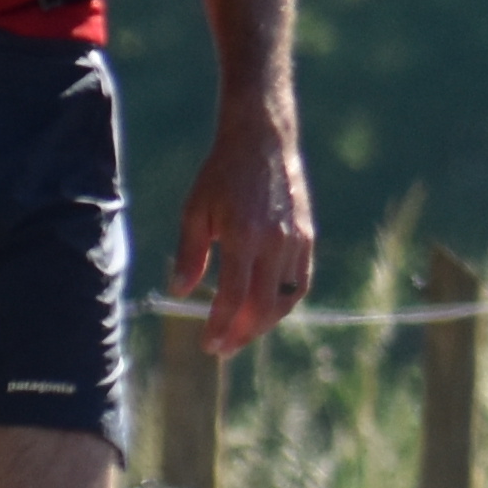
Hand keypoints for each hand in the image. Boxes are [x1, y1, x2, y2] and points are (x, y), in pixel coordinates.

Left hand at [173, 97, 317, 349]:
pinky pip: (301, 282)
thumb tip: (180, 291)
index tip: (208, 344)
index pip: (234, 297)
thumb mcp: (196, 210)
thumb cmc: (223, 173)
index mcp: (244, 236)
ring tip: (243, 332)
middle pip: (262, 306)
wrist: (264, 140)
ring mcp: (296, 240)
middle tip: (223, 348)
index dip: (221, 326)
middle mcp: (275, 242)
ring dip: (264, 322)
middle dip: (242, 334)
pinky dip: (285, 302)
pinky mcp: (308, 236)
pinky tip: (268, 309)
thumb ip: (190, 253)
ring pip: (286, 299)